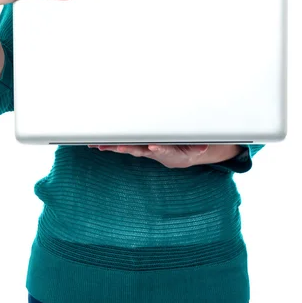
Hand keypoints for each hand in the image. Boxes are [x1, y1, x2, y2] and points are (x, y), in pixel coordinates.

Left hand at [88, 144, 210, 168]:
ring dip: (112, 147)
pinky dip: (109, 145)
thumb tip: (203, 147)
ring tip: (100, 146)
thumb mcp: (196, 148)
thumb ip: (198, 147)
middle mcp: (151, 151)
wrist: (177, 157)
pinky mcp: (136, 146)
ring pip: (126, 147)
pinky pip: (121, 145)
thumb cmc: (184, 149)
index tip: (154, 147)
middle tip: (119, 147)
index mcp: (166, 151)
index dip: (158, 149)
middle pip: (139, 150)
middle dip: (128, 148)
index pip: (162, 149)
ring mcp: (142, 150)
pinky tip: (98, 145)